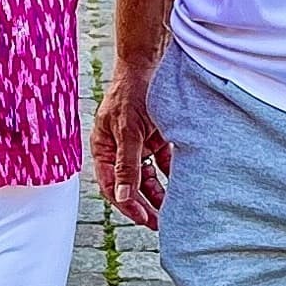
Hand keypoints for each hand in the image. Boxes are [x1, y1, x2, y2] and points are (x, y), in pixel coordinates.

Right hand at [91, 55, 173, 227]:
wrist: (150, 61)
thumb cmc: (132, 91)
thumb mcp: (128, 130)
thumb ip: (126, 165)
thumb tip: (122, 197)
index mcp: (103, 148)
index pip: (111, 186)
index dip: (126, 204)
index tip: (143, 219)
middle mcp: (119, 149)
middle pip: (129, 185)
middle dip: (143, 205)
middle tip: (159, 224)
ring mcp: (137, 144)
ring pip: (146, 177)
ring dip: (157, 194)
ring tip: (170, 211)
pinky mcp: (155, 138)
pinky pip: (162, 163)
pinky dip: (170, 175)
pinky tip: (181, 187)